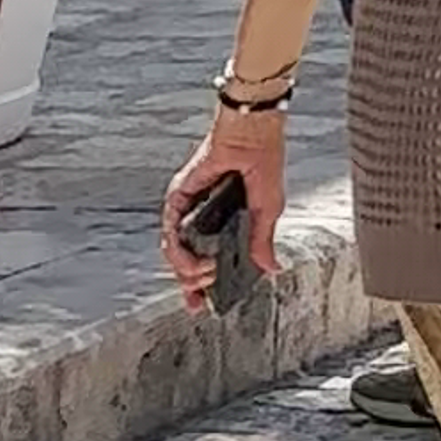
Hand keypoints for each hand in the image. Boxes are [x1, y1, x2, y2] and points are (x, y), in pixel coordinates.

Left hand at [163, 105, 280, 290]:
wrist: (252, 136)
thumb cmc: (264, 162)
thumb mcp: (268, 210)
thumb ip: (262, 241)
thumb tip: (270, 269)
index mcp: (225, 220)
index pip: (209, 257)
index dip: (204, 283)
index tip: (204, 304)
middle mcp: (203, 216)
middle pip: (187, 259)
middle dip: (192, 284)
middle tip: (203, 295)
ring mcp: (189, 208)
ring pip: (175, 250)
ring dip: (188, 271)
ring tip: (205, 276)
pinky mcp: (179, 198)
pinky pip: (170, 232)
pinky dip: (179, 252)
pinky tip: (194, 262)